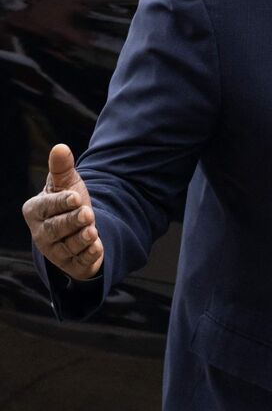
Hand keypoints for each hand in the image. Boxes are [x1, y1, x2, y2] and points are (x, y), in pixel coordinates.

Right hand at [23, 144, 102, 279]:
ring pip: (68, 246)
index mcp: (36, 210)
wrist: (79, 226)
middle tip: (87, 213)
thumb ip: (62, 168)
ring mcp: (55, 250)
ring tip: (92, 231)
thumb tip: (60, 147)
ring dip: (81, 239)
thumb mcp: (67, 184)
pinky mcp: (71, 263)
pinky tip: (97, 248)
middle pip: (55, 228)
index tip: (75, 196)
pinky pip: (79, 262)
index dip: (60, 202)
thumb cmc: (68, 201)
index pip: (46, 207)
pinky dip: (88, 256)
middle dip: (71, 221)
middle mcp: (42, 233)